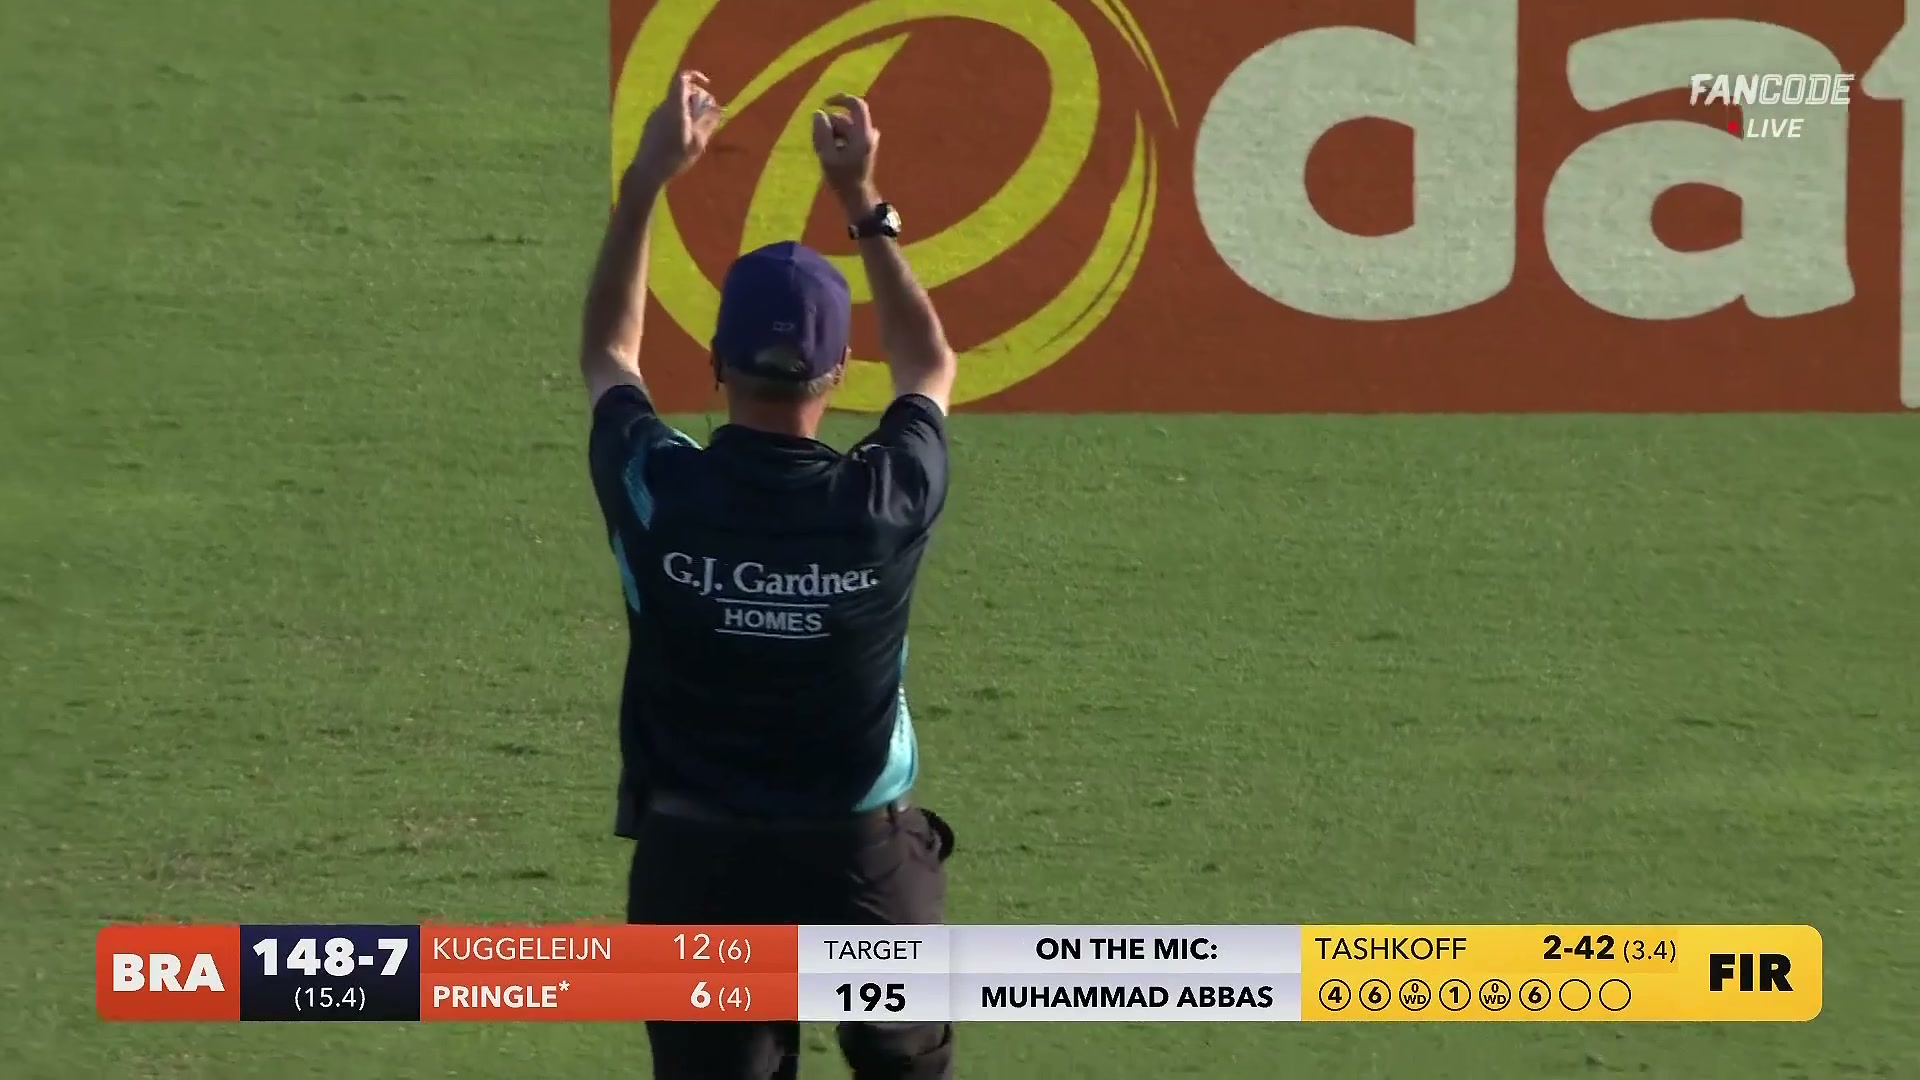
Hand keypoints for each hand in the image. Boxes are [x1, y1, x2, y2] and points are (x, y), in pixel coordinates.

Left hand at [631, 70, 722, 185]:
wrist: (648, 171)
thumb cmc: (675, 157)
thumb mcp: (698, 141)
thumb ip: (708, 122)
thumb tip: (717, 108)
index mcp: (675, 106)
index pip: (682, 78)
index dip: (695, 76)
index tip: (707, 85)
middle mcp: (663, 106)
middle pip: (681, 91)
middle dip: (696, 97)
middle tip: (707, 114)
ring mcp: (655, 115)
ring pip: (676, 103)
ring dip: (689, 109)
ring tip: (697, 129)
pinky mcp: (651, 124)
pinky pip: (669, 113)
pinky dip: (680, 117)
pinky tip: (684, 137)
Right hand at [811, 93, 878, 211]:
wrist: (857, 197)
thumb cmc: (842, 180)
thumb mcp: (827, 157)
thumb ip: (822, 133)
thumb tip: (818, 113)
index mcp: (863, 135)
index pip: (856, 105)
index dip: (840, 99)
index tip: (824, 103)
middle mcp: (867, 134)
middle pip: (843, 119)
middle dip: (828, 127)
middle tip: (816, 146)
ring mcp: (866, 140)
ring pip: (842, 127)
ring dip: (830, 135)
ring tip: (822, 153)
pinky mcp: (862, 146)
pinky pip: (846, 135)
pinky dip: (835, 140)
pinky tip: (829, 155)